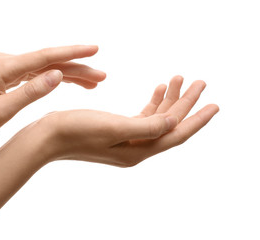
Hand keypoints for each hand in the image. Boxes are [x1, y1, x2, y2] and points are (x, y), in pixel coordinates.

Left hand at [0, 45, 105, 143]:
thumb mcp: (2, 111)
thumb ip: (31, 92)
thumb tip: (58, 75)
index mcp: (3, 66)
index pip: (46, 57)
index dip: (73, 53)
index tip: (95, 50)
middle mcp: (2, 60)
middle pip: (47, 61)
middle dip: (76, 68)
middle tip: (102, 76)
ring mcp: (1, 65)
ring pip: (41, 67)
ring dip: (66, 74)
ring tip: (91, 83)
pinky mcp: (0, 73)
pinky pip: (30, 72)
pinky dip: (48, 78)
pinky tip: (64, 81)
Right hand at [40, 76, 218, 166]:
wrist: (45, 138)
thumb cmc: (74, 131)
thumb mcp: (113, 128)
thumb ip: (146, 126)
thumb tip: (174, 122)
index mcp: (137, 150)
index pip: (175, 134)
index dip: (196, 119)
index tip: (215, 104)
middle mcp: (134, 148)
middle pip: (168, 125)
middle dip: (184, 103)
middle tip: (199, 81)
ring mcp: (124, 141)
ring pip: (156, 119)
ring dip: (168, 100)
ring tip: (178, 78)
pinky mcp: (114, 132)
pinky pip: (142, 117)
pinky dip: (152, 103)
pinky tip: (156, 90)